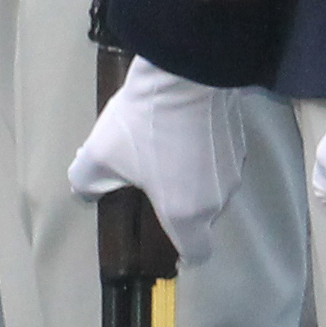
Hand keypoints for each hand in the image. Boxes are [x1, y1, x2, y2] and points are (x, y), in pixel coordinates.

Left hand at [71, 62, 254, 268]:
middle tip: (151, 182)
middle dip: (178, 207)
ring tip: (165, 153)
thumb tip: (84, 192)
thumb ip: (88, 182)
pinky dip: (205, 157)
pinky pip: (220, 161)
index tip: (165, 240)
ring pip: (212, 188)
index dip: (181, 253)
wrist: (186, 73)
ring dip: (193, 180)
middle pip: (201, 218)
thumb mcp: (100, 154)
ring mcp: (233, 170)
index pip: (197, 253)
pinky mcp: (240, 143)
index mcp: (186, 214)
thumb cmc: (144, 123)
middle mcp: (217, 199)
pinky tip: (184, 134)